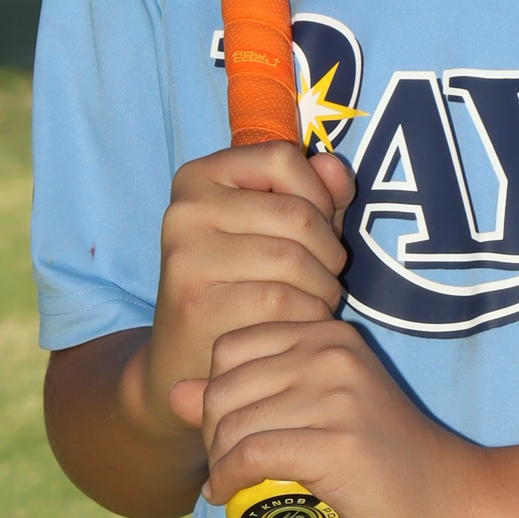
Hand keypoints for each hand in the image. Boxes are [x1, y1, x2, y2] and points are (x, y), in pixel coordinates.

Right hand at [133, 142, 357, 445]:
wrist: (187, 360)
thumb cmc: (243, 285)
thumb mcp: (278, 229)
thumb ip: (313, 192)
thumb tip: (333, 166)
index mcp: (199, 177)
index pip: (282, 157)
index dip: (319, 194)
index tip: (320, 229)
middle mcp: (185, 210)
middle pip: (296, 212)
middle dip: (331, 251)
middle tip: (327, 277)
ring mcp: (186, 256)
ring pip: (293, 259)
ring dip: (325, 287)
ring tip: (318, 301)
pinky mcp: (195, 304)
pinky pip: (281, 302)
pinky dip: (308, 316)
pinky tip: (300, 326)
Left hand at [169, 318, 493, 517]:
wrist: (453, 506)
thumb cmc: (383, 464)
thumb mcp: (314, 417)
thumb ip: (248, 397)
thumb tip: (175, 392)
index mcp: (330, 334)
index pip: (232, 346)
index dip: (215, 392)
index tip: (227, 432)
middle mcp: (334, 353)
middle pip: (225, 384)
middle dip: (210, 431)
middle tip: (225, 466)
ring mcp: (339, 396)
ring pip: (233, 423)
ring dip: (217, 462)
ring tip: (228, 484)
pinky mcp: (339, 444)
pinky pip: (251, 456)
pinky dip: (227, 480)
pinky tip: (228, 497)